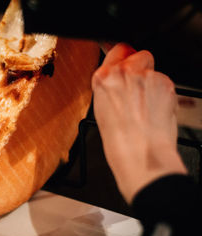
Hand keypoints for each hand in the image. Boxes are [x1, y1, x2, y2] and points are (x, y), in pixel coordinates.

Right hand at [92, 43, 186, 202]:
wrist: (141, 153)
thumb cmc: (119, 140)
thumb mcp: (101, 109)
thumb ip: (109, 87)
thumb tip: (116, 81)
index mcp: (104, 77)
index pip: (116, 50)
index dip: (121, 57)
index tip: (124, 61)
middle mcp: (126, 72)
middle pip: (137, 54)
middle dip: (138, 67)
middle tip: (136, 86)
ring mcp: (148, 77)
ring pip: (153, 69)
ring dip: (150, 83)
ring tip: (145, 106)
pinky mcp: (166, 85)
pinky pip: (164, 82)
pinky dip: (161, 93)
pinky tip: (154, 109)